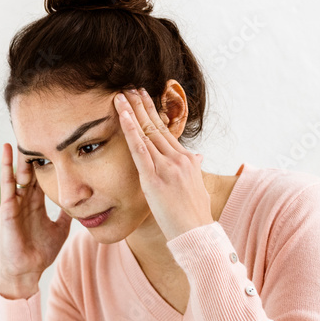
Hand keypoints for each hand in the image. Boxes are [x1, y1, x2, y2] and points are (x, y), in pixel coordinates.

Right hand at [0, 143, 71, 298]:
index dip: (48, 159)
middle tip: (41, 129)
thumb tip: (81, 202)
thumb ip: (67, 214)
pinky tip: (8, 151)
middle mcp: (24, 199)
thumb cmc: (41, 252)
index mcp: (36, 203)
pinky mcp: (7, 208)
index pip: (42, 175)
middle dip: (34, 152)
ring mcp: (14, 202)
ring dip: (21, 154)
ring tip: (24, 132)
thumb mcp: (61, 228)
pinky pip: (7, 184)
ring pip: (18, 172)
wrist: (27, 271)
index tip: (56, 140)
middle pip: (30, 169)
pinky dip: (7, 167)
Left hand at [116, 88, 212, 240]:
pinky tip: (122, 115)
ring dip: (132, 111)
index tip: (145, 98)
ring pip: (146, 132)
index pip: (166, 131)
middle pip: (156, 126)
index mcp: (187, 160)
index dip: (154, 113)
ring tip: (121, 95)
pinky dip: (129, 130)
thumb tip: (196, 157)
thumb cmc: (194, 216)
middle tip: (130, 87)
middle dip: (142, 105)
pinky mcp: (154, 178)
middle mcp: (179, 158)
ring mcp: (167, 167)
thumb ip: (194, 169)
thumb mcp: (198, 187)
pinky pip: (139, 149)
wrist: (197, 233)